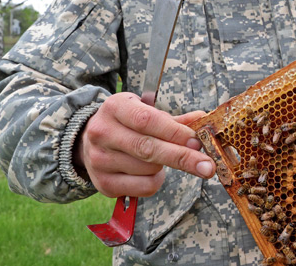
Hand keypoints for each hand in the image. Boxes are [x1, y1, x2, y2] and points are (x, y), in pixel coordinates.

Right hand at [73, 92, 214, 197]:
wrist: (87, 141)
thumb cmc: (126, 123)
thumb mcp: (144, 112)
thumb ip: (173, 119)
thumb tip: (203, 119)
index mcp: (115, 108)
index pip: (147, 121)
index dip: (174, 132)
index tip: (197, 141)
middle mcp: (102, 133)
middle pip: (148, 148)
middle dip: (182, 158)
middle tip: (207, 166)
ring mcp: (99, 160)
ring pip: (148, 169)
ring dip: (165, 167)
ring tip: (161, 157)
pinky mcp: (103, 184)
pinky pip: (143, 187)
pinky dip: (156, 181)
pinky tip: (152, 172)